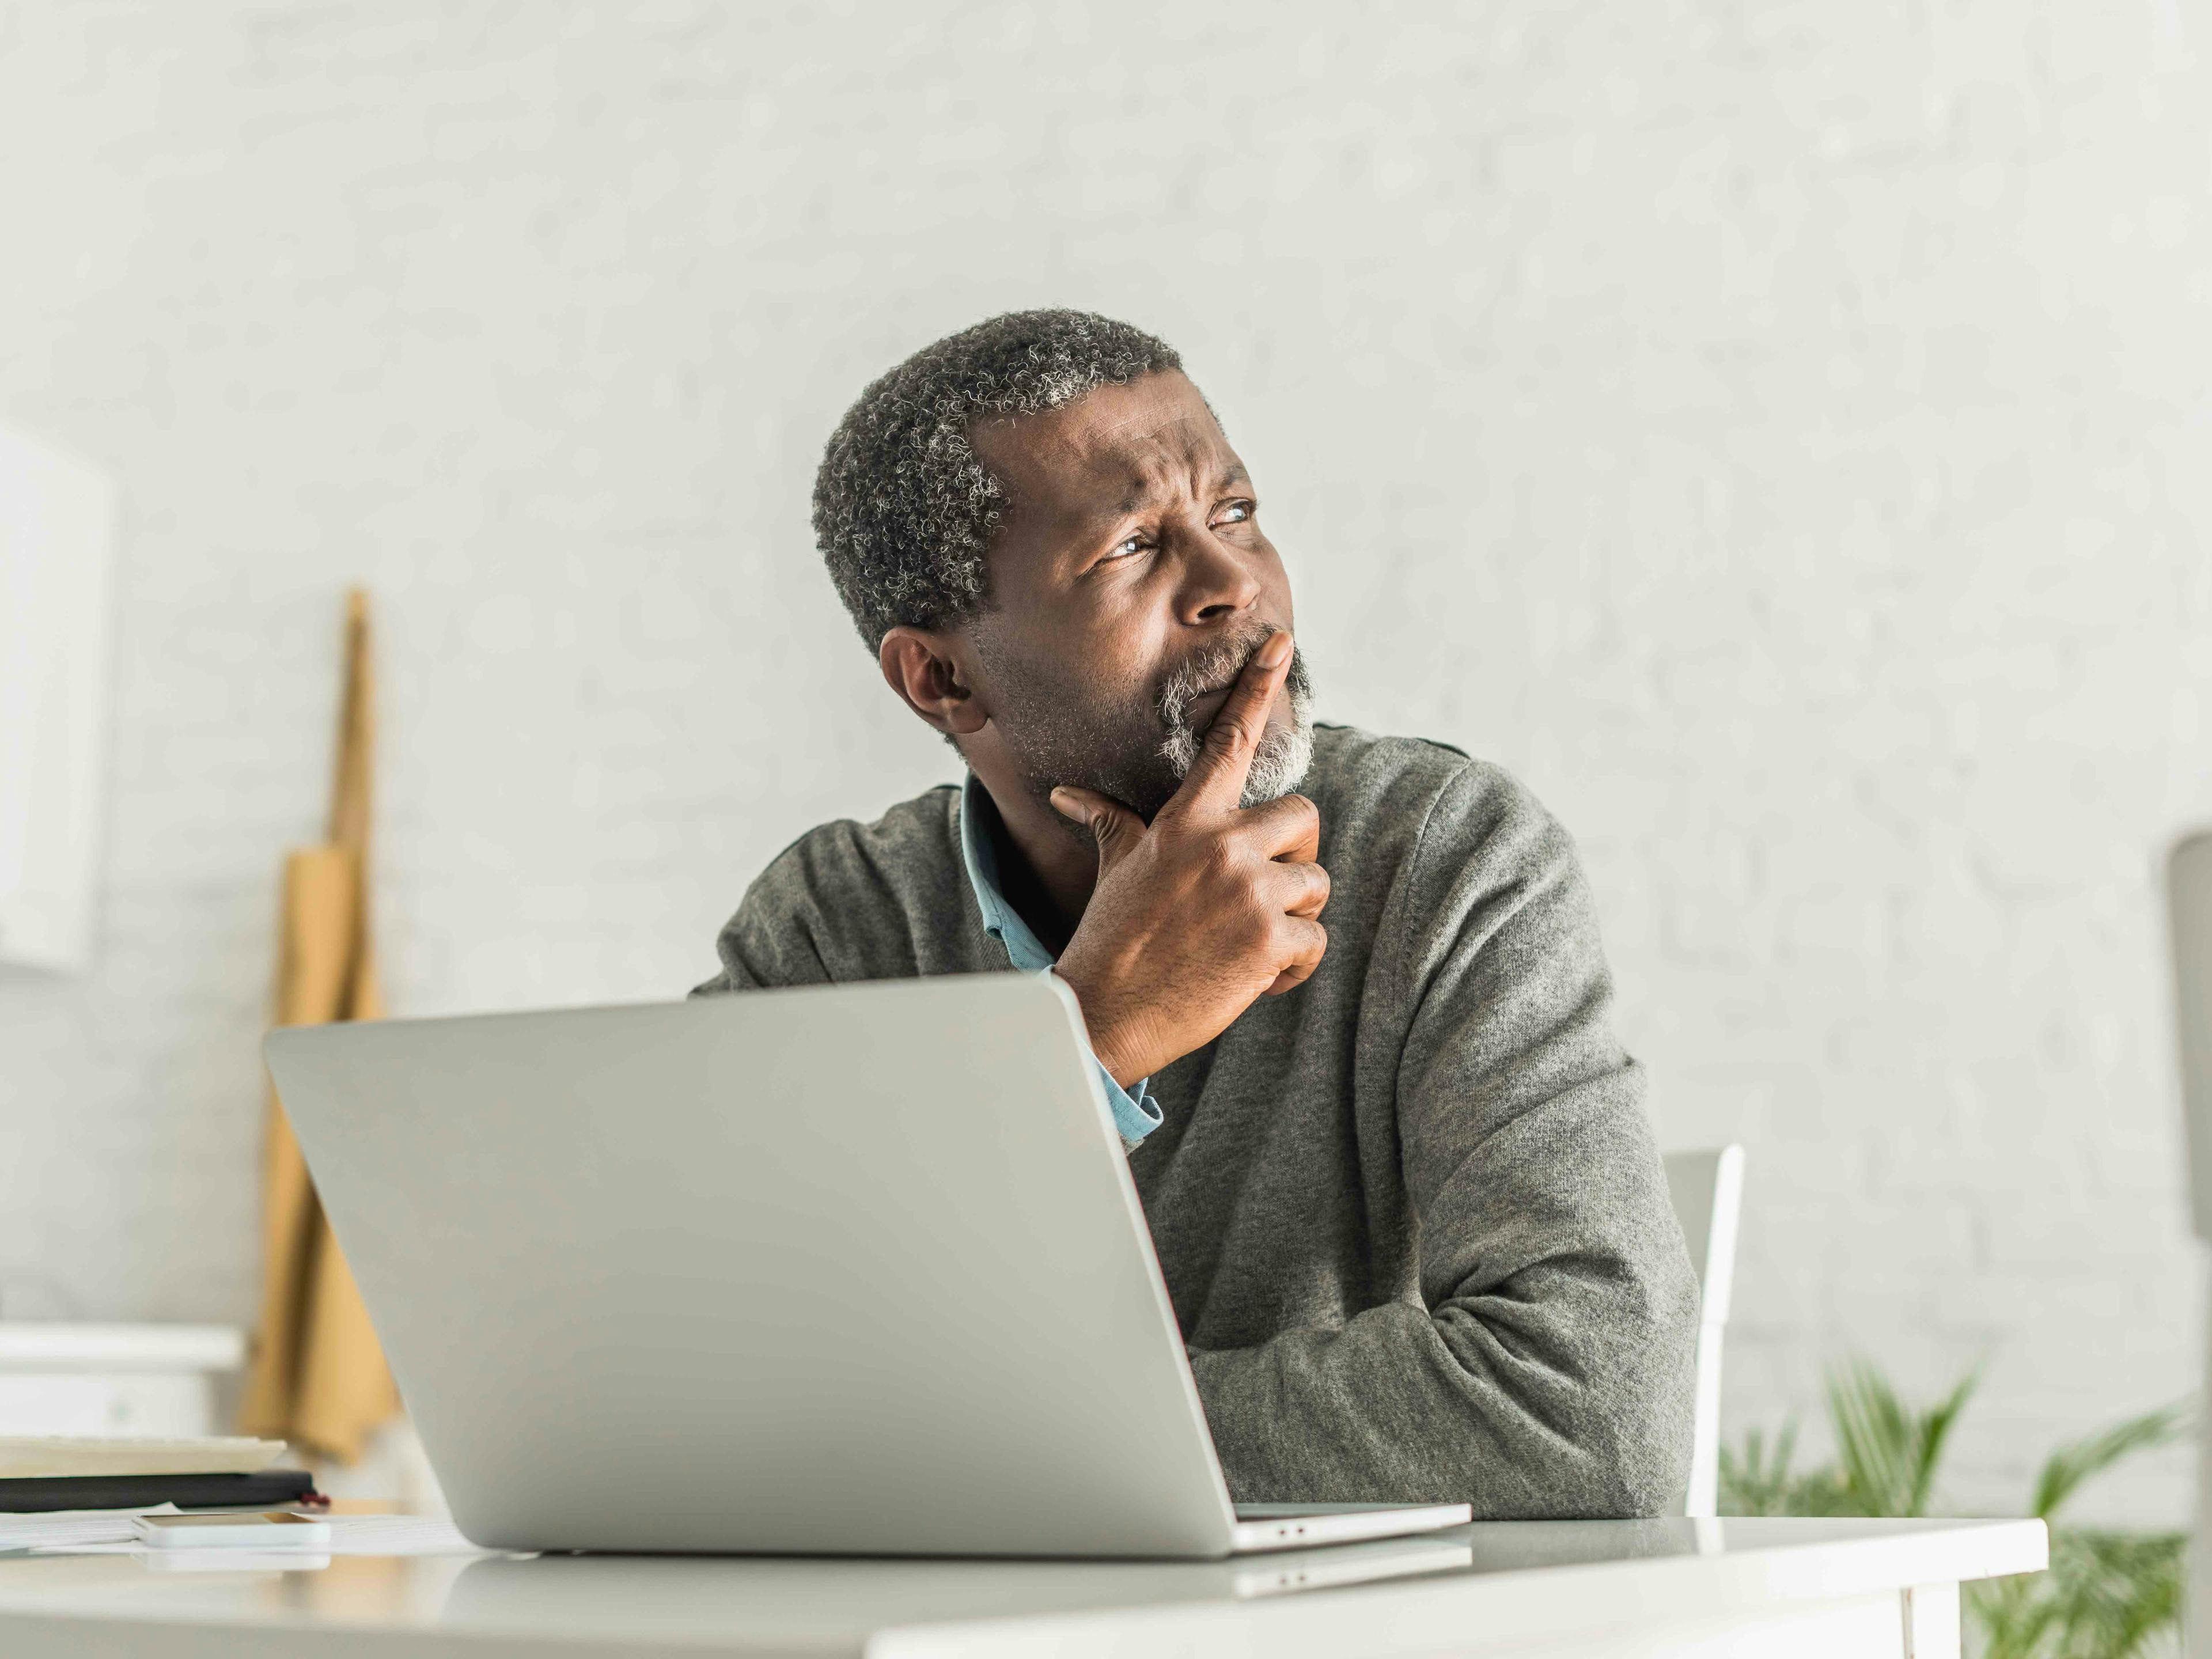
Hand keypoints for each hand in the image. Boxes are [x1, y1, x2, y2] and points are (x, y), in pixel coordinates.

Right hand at [1049, 629, 1328, 1087]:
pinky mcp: (1269, 939)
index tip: (1282, 644)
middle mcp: (1222, 845)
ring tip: (1243, 944)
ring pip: (1316, 885)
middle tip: (1260, 892)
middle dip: (1294, 856)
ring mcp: (1248, 890)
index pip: (1229, 742)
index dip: (1258, 688)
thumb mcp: (1116, 869)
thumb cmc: (1111, 939)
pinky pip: (1316, 940)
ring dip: (1292, 919)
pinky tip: (1253, 979)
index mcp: (1185, 821)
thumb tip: (1067, 795)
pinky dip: (1293, 966)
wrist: (1103, 1012)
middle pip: (1304, 817)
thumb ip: (1109, 822)